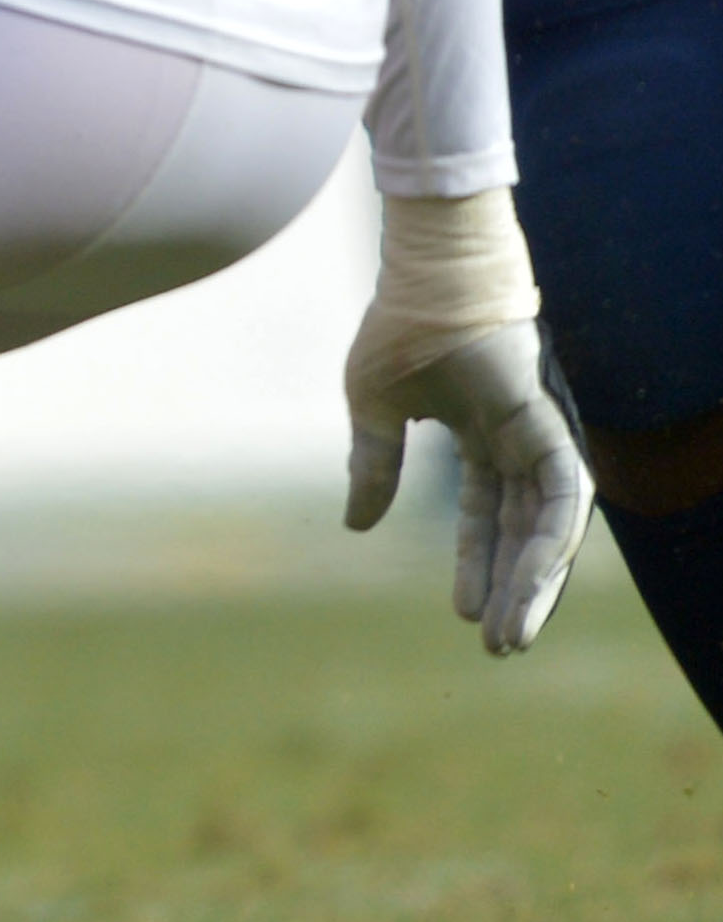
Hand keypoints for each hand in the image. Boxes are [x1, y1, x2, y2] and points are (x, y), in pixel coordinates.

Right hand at [345, 188, 588, 655]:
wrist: (425, 274)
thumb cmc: (399, 327)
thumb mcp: (373, 409)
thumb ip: (373, 466)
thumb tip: (357, 527)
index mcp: (481, 439)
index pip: (489, 520)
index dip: (476, 566)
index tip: (463, 614)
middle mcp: (518, 444)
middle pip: (524, 535)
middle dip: (512, 590)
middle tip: (499, 647)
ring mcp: (539, 435)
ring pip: (549, 527)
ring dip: (535, 583)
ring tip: (512, 634)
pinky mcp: (550, 425)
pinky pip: (563, 495)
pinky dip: (552, 540)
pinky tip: (534, 579)